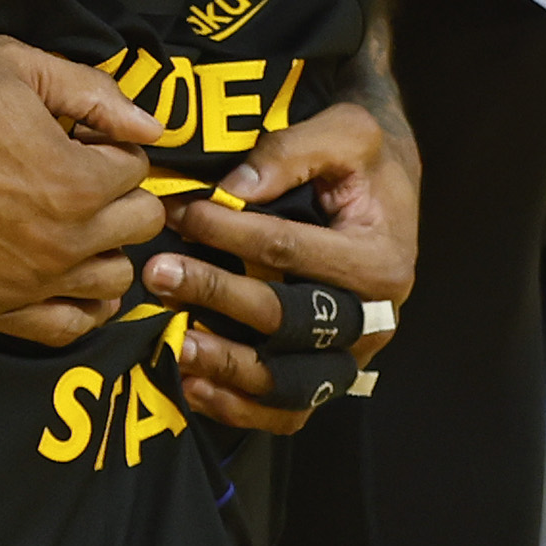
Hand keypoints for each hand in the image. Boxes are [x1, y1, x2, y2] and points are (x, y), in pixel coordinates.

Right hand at [0, 34, 168, 345]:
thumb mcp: (18, 65)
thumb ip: (95, 94)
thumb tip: (152, 127)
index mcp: (77, 179)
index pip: (139, 172)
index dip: (114, 152)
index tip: (85, 145)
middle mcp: (62, 240)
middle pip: (139, 228)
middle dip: (121, 200)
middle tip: (86, 185)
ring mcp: (25, 283)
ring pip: (112, 283)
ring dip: (105, 253)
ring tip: (77, 232)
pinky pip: (63, 329)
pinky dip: (79, 309)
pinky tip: (69, 285)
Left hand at [149, 91, 419, 432]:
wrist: (386, 197)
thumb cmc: (364, 163)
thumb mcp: (346, 133)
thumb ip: (291, 153)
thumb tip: (233, 192)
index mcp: (381, 260)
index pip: (293, 250)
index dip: (232, 234)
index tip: (182, 214)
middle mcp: (373, 319)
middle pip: (289, 319)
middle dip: (218, 295)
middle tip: (159, 272)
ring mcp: (352, 356)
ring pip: (289, 381)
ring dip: (227, 365)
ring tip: (176, 341)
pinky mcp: (328, 375)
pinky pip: (288, 412)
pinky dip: (241, 408)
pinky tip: (194, 385)